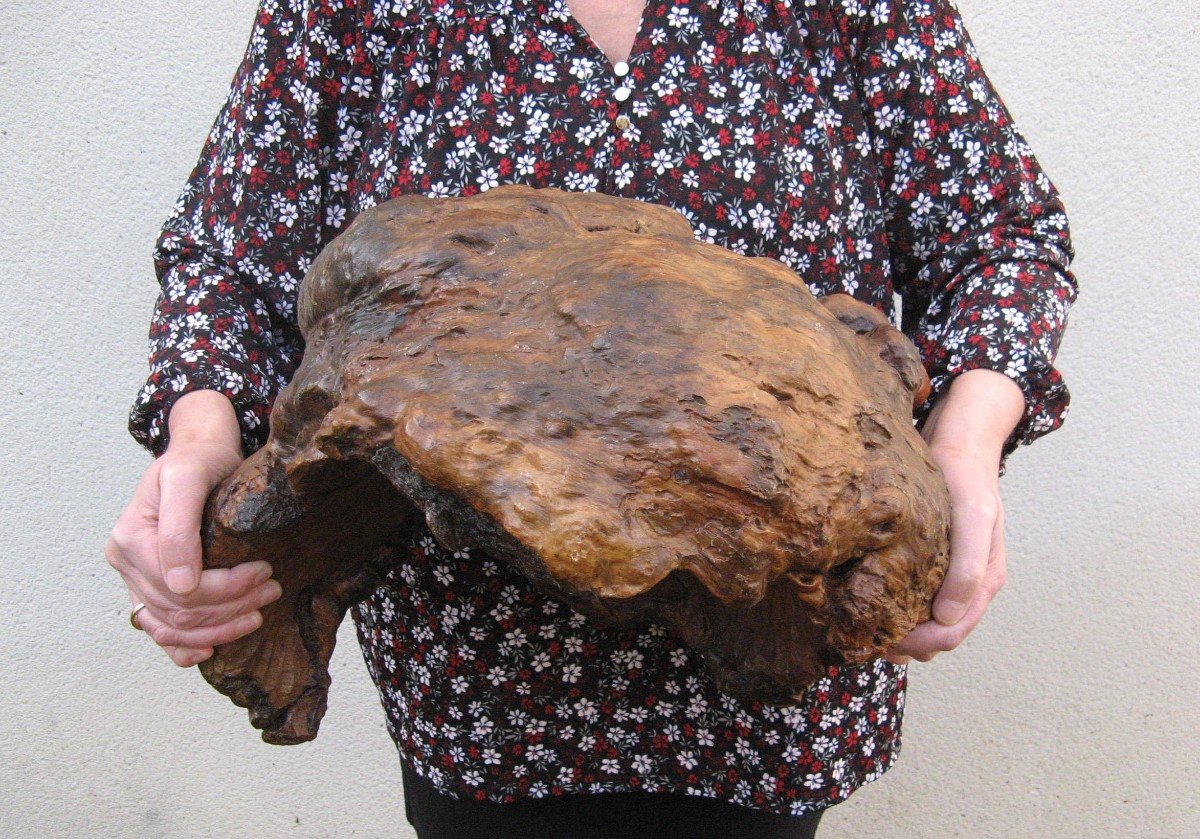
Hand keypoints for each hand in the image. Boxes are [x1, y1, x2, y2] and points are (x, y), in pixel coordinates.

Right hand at [106, 390, 282, 666]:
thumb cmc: (198, 461)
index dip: (225, 588)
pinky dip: (183, 647)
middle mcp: (127, 563)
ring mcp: (136, 580)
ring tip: (257, 615)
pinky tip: (211, 649)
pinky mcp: (150, 589)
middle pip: (179, 609)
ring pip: (172, 626)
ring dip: (218, 628)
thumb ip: (179, 527)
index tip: (265, 573)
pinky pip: (160, 631)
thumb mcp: (188, 478)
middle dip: (230, 607)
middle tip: (272, 590)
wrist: (200, 453)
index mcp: (130, 538)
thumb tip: (180, 584)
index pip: (179, 586)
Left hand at [885, 369, 1024, 664]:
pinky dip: (894, 612)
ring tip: (862, 632)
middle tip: (862, 642)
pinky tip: (868, 607)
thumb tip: (948, 618)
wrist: (958, 446)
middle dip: (904, 645)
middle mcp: (968, 585)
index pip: (952, 633)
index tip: (882, 641)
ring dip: (898, 634)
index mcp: (984, 581)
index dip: (919, 644)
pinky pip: (915, 600)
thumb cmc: (966, 480)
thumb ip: (968, 568)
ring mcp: (950, 575)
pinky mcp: (931, 563)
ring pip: (925, 623)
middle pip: (937, 636)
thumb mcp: (972, 518)